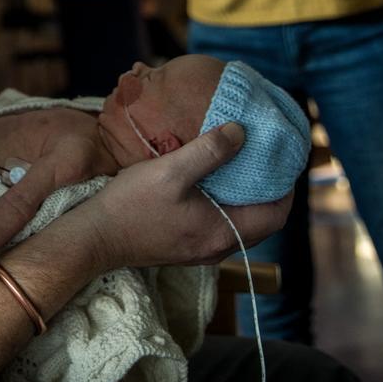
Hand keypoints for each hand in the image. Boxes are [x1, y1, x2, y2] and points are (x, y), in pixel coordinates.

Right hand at [75, 123, 292, 271]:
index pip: (276, 215)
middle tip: (266, 157)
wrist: (94, 237)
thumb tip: (241, 132)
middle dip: (269, 190)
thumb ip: (209, 151)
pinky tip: (210, 180)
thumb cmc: (131, 206)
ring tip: (242, 164)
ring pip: (240, 223)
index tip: (286, 161)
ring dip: (246, 196)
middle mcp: (217, 247)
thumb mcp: (171, 171)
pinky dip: (226, 202)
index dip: (288, 188)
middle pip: (261, 221)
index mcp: (222, 231)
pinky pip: (219, 224)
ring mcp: (200, 249)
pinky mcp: (184, 245)